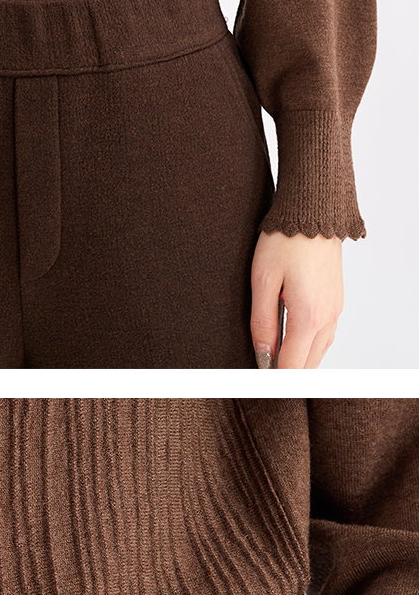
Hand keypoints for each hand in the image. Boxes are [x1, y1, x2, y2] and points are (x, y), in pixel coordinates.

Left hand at [250, 229, 343, 368]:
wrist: (314, 214)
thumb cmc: (286, 241)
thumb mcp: (263, 280)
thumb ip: (262, 322)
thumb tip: (262, 354)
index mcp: (308, 317)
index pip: (292, 366)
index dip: (273, 379)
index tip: (257, 381)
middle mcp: (327, 318)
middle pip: (308, 365)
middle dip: (286, 372)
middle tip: (262, 370)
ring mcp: (336, 310)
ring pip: (318, 352)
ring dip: (298, 359)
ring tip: (274, 357)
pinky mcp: (337, 302)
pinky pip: (325, 335)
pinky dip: (310, 345)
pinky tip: (294, 340)